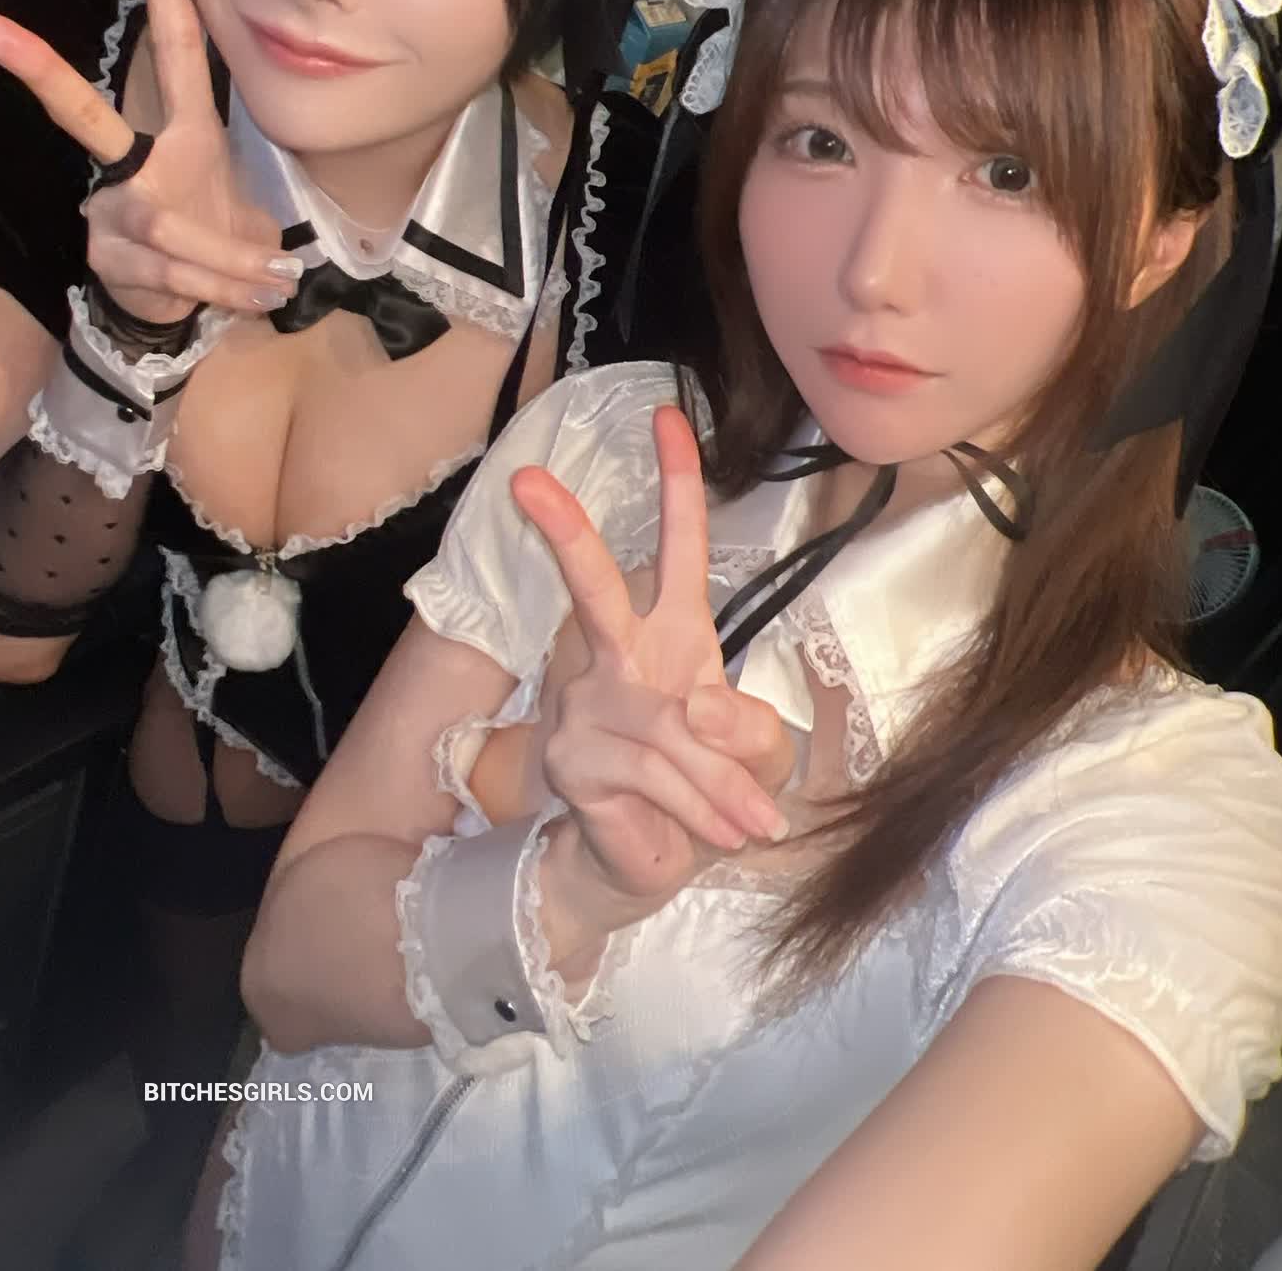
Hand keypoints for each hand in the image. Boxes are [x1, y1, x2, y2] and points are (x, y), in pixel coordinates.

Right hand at [0, 0, 299, 324]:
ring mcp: (111, 212)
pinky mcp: (107, 260)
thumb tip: (291, 259)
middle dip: (37, 71)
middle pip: (82, 116)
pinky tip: (263, 296)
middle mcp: (133, 164)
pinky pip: (172, 274)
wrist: (183, 307)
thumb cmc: (214, 237)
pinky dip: (227, 288)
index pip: (173, 45)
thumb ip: (254, 210)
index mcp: (182, 128)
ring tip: (280, 277)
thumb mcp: (243, 207)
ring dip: (231, 259)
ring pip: (165, 230)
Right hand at [511, 407, 794, 927]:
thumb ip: (749, 731)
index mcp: (672, 634)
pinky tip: (720, 833)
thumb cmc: (708, 790)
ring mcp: (587, 706)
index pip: (677, 548)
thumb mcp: (756, 755)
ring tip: (755, 824)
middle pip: (596, 589)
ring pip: (669, 727)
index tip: (667, 416)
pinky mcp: (574, 761)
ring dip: (721, 784)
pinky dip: (699, 808)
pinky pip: (652, 775)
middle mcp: (619, 657)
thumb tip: (696, 709)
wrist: (649, 866)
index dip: (676, 484)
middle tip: (525, 479)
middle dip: (566, 534)